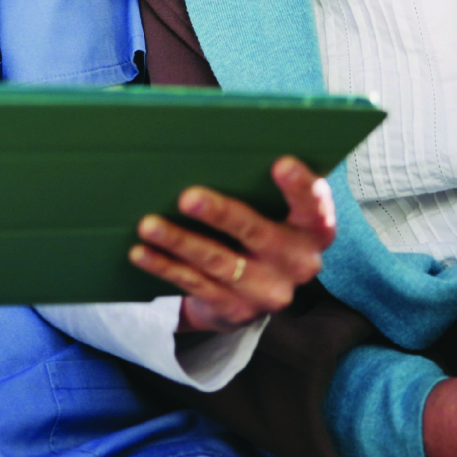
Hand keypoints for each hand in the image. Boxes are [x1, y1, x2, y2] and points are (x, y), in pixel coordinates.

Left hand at [126, 156, 335, 332]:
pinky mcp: (235, 310)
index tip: (280, 162)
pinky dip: (165, 266)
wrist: (250, 294)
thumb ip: (259, 186)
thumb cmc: (259, 229)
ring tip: (149, 224)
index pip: (315, 207)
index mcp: (313, 231)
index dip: (300, 187)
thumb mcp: (272, 211)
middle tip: (188, 196)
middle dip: (221, 214)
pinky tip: (141, 252)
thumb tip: (211, 146)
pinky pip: (195, 285)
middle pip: (258, 234)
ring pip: (219, 262)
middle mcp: (297, 264)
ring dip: (180, 241)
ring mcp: (267, 292)